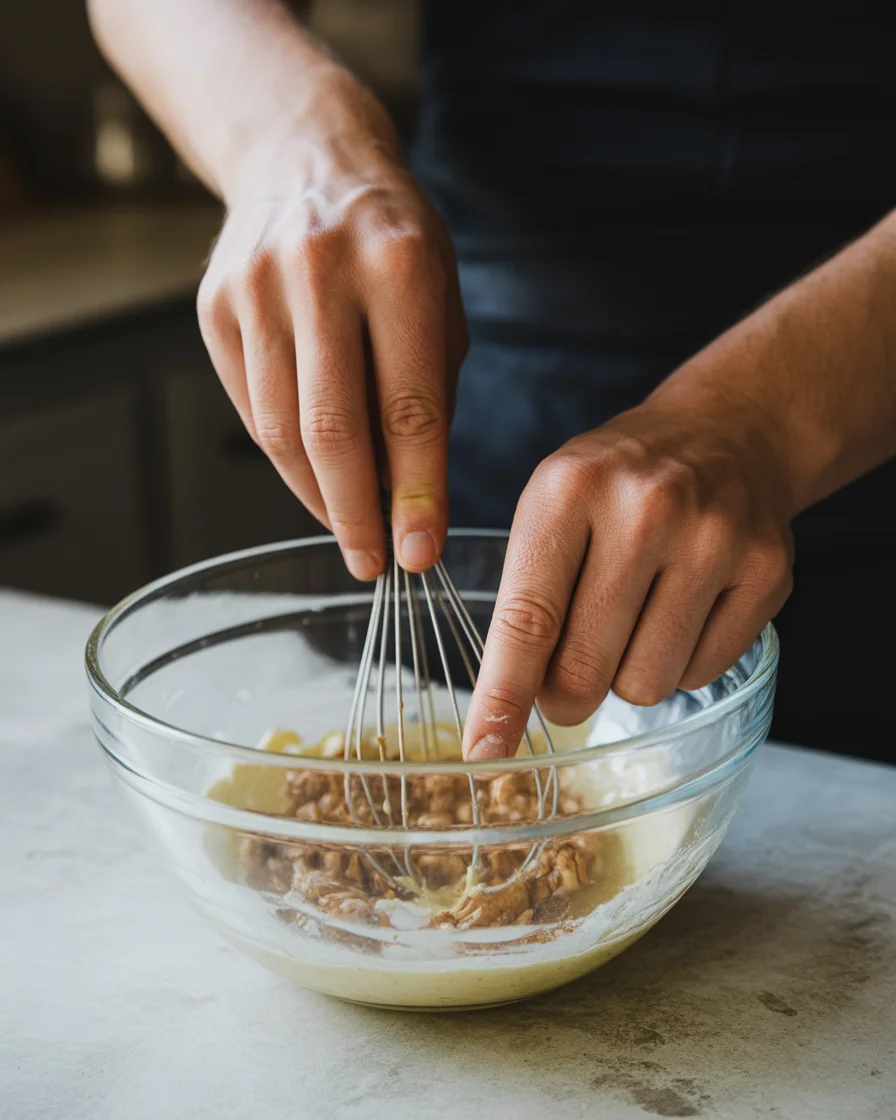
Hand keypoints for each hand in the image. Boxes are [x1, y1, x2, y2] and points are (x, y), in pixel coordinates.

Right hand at [197, 73, 467, 579]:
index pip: (410, 407)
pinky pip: (251, 409)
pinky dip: (286, 460)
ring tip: (350, 532)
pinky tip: (315, 481)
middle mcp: (320, 271)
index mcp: (398, 264)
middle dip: (357, 513)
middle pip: (334, 429)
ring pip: (281, 430)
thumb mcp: (441, 295)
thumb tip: (409, 494)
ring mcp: (255, 288)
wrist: (305, 157)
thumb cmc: (393, 239)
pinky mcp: (214, 306)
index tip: (421, 551)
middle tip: (375, 563)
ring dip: (318, 496)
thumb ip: (430, 390)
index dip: (417, 491)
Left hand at [461, 396, 794, 759]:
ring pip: (645, 685)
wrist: (728, 433)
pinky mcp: (768, 572)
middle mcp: (645, 510)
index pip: (528, 617)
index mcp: (570, 489)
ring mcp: (714, 540)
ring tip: (636, 617)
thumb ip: (529, 596)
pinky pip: (699, 675)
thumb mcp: (552, 505)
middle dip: (566, 694)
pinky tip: (682, 609)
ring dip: (628, 675)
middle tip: (569, 675)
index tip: (484, 749)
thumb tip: (512, 706)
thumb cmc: (619, 483)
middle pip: (586, 667)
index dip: (503, 694)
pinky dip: (679, 662)